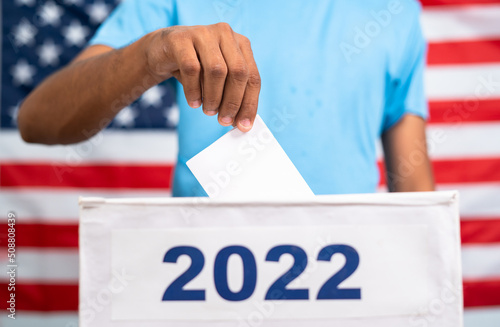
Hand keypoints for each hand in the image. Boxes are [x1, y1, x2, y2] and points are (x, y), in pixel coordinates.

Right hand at [146, 23, 260, 131]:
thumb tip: (242, 122)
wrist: (161, 51)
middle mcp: (225, 34)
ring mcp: (203, 34)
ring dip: (213, 97)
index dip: (250, 103)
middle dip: (233, 102)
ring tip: (208, 110)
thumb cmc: (195, 67)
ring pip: (217, 71)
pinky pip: (192, 69)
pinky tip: (193, 102)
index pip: (253, 76)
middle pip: (238, 72)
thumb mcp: (217, 80)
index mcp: (240, 44)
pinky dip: (193, 91)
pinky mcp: (181, 39)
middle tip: (223, 120)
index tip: (243, 125)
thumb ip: (232, 96)